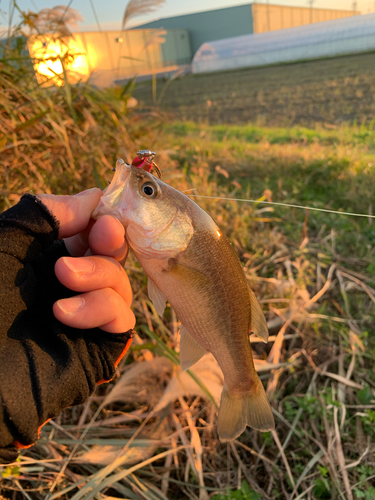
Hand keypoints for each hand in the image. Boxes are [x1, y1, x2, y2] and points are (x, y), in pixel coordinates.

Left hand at [38, 189, 134, 333]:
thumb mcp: (6, 242)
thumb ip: (46, 213)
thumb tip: (93, 197)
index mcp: (45, 258)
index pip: (90, 231)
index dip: (103, 217)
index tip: (101, 211)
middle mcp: (70, 284)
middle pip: (112, 253)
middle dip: (109, 239)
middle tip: (101, 234)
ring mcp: (85, 315)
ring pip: (120, 282)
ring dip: (98, 274)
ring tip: (63, 278)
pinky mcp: (99, 345)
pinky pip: (122, 317)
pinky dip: (101, 308)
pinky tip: (63, 313)